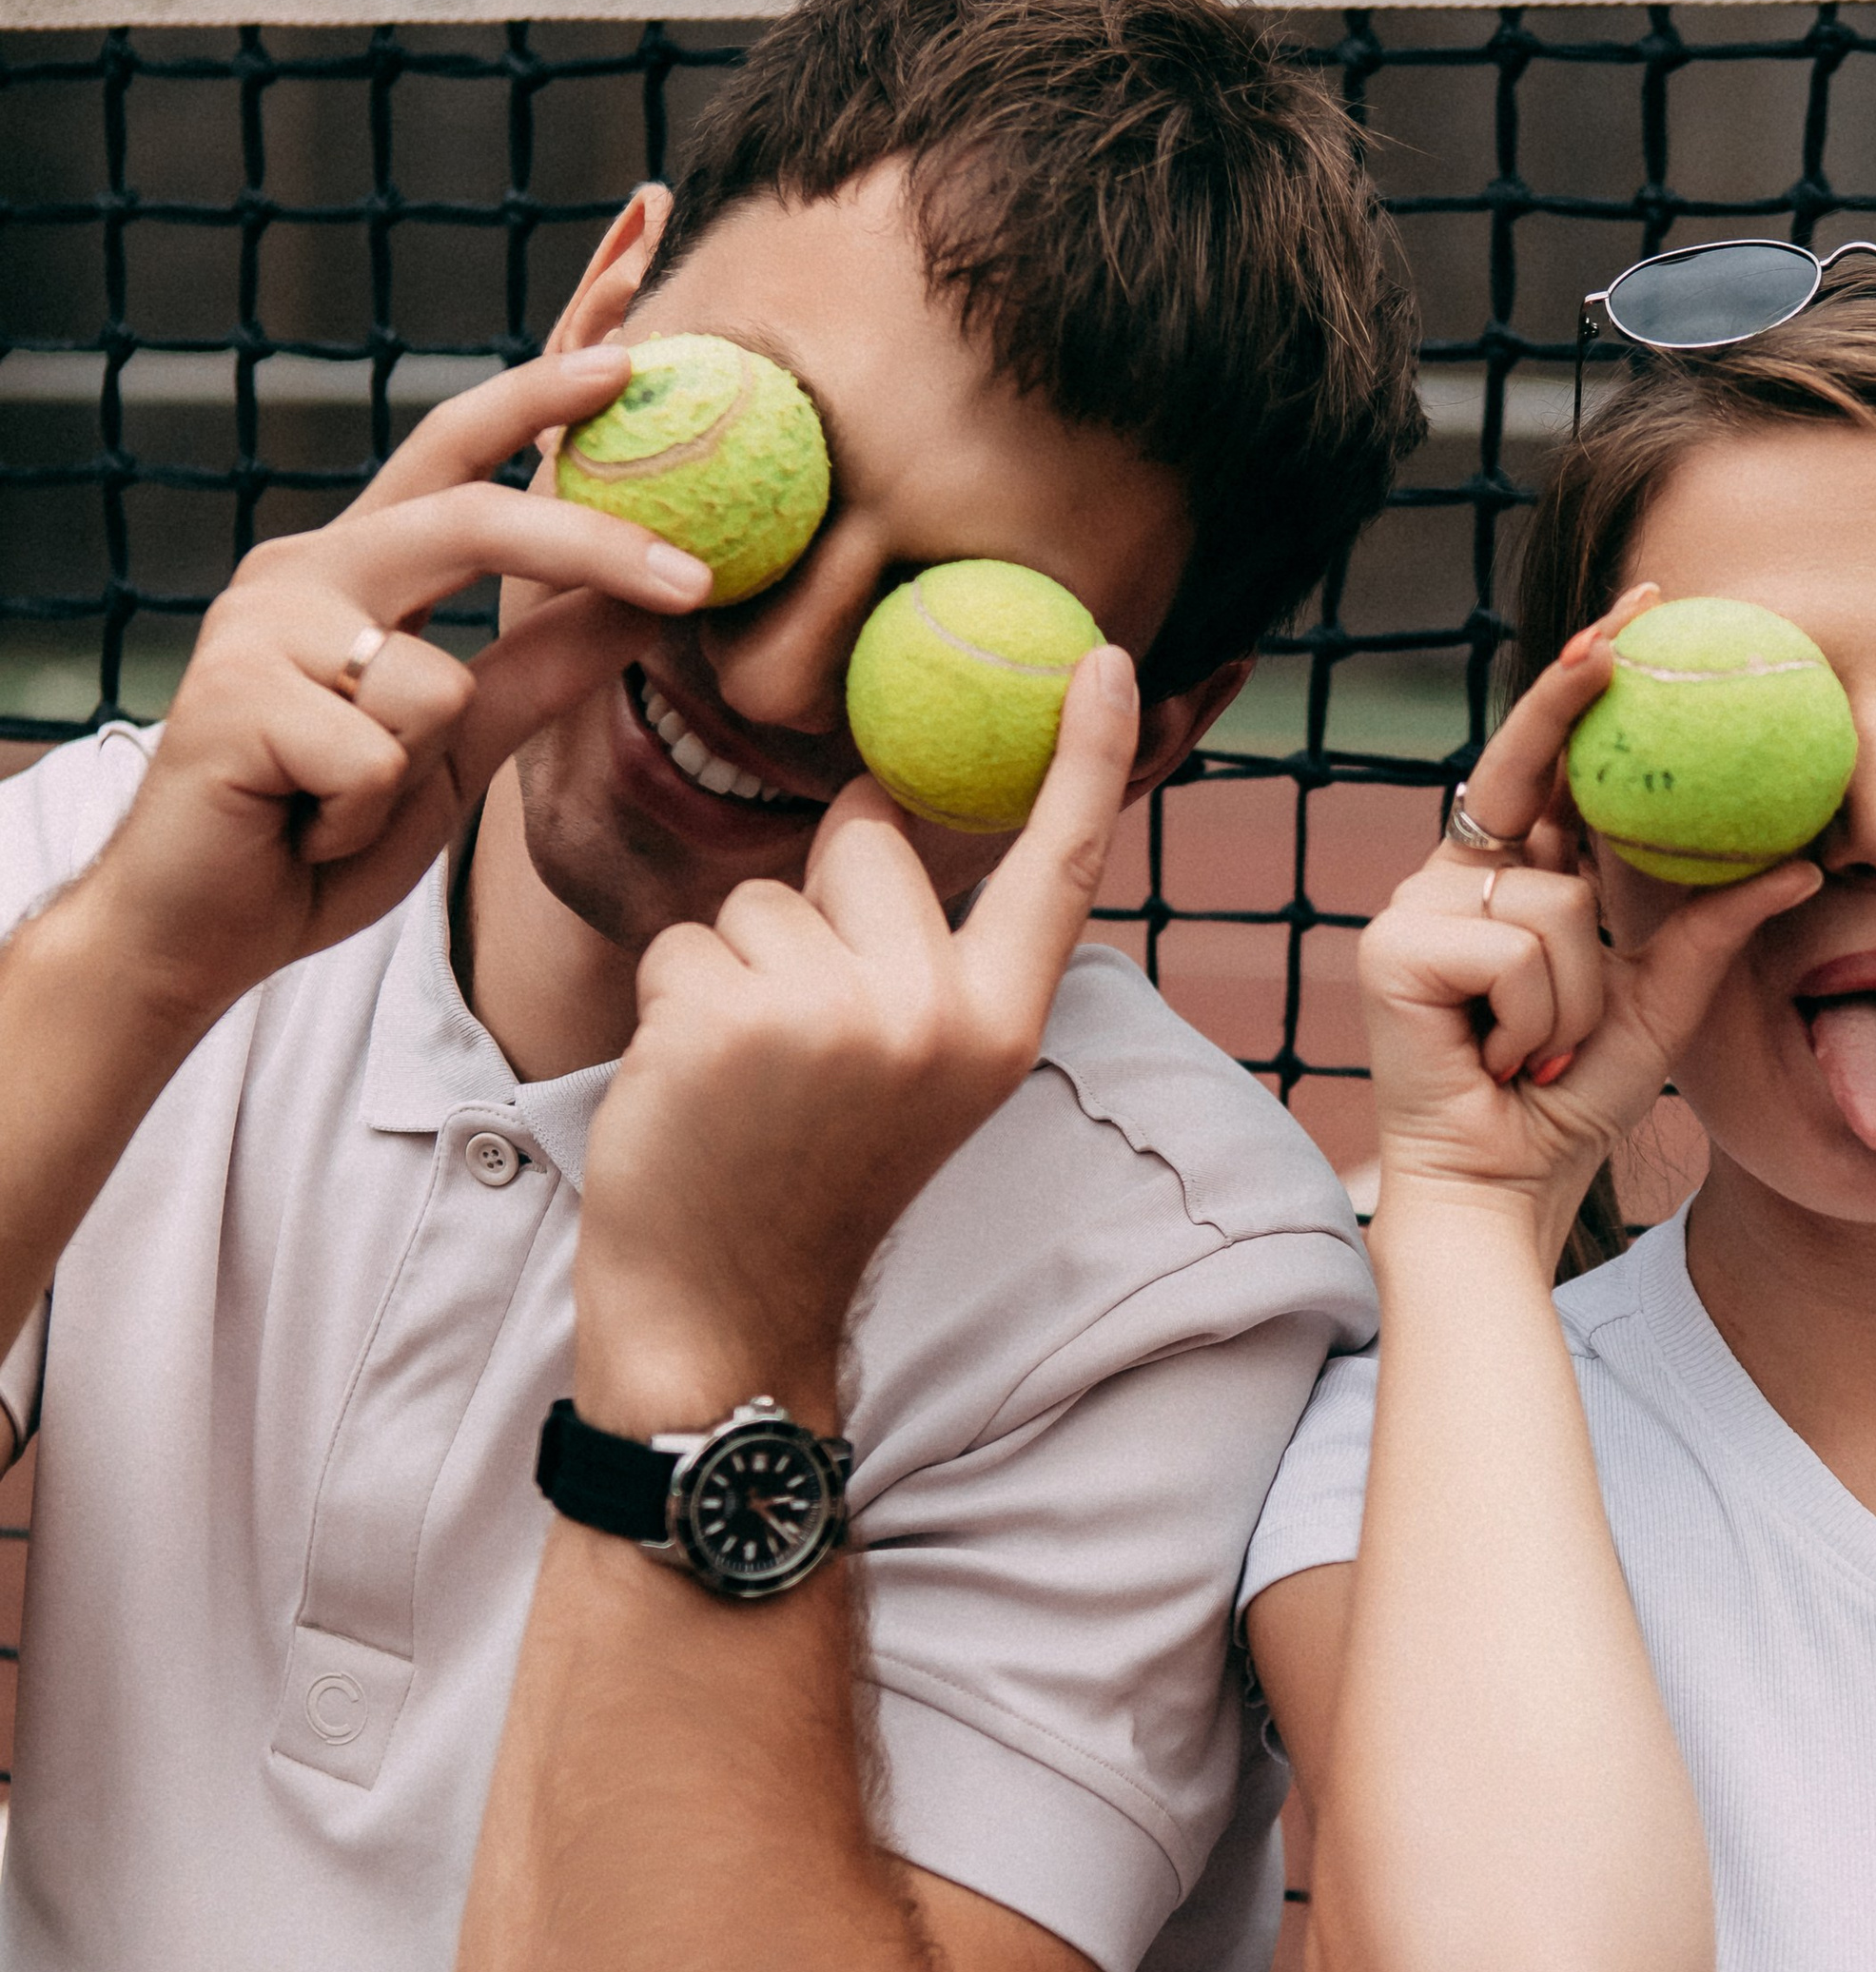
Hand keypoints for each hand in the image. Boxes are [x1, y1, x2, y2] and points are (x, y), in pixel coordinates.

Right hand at [75, 347, 711, 1027]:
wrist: (204, 929)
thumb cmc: (323, 832)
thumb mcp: (460, 746)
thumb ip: (539, 671)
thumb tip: (645, 605)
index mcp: (352, 566)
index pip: (451, 454)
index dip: (536, 394)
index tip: (628, 353)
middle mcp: (301, 573)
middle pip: (470, 520)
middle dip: (593, 548)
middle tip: (699, 580)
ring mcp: (258, 628)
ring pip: (433, 682)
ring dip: (416, 774)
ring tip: (339, 809)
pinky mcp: (233, 701)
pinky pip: (377, 760)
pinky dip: (357, 821)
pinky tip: (300, 829)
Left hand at [571, 647, 1141, 1431]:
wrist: (725, 1313)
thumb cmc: (803, 1181)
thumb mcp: (911, 1074)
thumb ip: (923, 958)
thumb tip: (882, 813)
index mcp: (999, 1026)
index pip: (1056, 869)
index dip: (1086, 760)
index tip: (1105, 659)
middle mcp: (937, 1013)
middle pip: (863, 840)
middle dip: (811, 903)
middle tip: (802, 1040)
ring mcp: (840, 1013)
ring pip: (760, 892)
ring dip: (730, 965)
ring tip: (745, 1079)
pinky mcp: (737, 1015)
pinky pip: (687, 938)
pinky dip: (672, 1002)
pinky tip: (695, 1090)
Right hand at [1360, 588, 1819, 1265]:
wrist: (1502, 1189)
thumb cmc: (1571, 1102)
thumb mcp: (1664, 1003)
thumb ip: (1714, 928)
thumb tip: (1803, 859)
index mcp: (1511, 878)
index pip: (1551, 763)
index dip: (1585, 684)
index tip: (1640, 611)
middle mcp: (1455, 879)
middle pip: (1533, 776)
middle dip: (1573, 691)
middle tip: (1634, 622)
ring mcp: (1416, 910)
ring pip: (1554, 901)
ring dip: (1577, 995)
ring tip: (1542, 1052)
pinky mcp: (1395, 951)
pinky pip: (1518, 948)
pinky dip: (1539, 1018)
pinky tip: (1503, 1061)